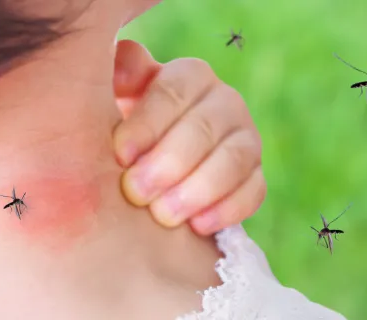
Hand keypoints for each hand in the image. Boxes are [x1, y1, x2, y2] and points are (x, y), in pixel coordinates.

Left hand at [112, 40, 265, 235]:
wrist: (150, 174)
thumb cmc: (125, 134)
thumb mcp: (111, 100)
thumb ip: (117, 75)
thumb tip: (125, 65)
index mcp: (188, 76)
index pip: (173, 92)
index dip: (147, 124)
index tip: (119, 155)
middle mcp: (224, 101)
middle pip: (204, 128)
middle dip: (169, 163)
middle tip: (135, 192)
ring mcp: (246, 139)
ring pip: (234, 159)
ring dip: (198, 189)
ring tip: (164, 216)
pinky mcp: (255, 176)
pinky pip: (254, 191)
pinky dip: (228, 209)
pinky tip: (198, 226)